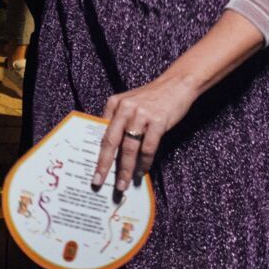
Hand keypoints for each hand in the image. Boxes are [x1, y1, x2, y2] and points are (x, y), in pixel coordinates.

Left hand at [92, 75, 199, 195]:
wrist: (177, 84)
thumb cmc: (152, 98)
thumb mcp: (129, 103)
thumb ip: (118, 120)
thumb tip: (109, 149)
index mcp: (114, 103)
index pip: (101, 133)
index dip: (96, 153)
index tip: (92, 169)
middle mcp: (125, 108)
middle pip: (111, 141)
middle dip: (104, 164)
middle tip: (99, 181)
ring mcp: (141, 115)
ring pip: (129, 148)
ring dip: (126, 169)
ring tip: (123, 183)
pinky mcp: (158, 121)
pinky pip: (148, 148)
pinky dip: (144, 162)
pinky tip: (142, 171)